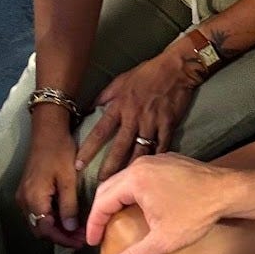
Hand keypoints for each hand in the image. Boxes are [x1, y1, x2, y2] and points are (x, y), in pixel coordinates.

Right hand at [17, 123, 84, 248]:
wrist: (47, 133)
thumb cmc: (59, 152)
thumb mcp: (68, 179)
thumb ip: (69, 206)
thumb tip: (71, 229)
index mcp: (34, 198)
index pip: (46, 229)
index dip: (63, 239)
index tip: (80, 243)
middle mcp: (24, 200)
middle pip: (40, 229)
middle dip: (60, 237)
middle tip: (81, 239)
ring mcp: (23, 196)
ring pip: (38, 222)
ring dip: (56, 229)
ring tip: (77, 231)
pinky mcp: (27, 191)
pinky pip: (37, 213)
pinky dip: (51, 220)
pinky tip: (67, 219)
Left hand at [73, 48, 199, 181]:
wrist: (176, 68)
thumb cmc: (146, 73)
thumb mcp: (120, 81)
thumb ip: (104, 97)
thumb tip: (88, 109)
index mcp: (120, 106)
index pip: (100, 131)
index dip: (89, 149)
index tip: (78, 165)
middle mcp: (134, 116)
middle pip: (119, 146)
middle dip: (109, 167)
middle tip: (101, 185)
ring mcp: (152, 121)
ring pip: (140, 150)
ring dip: (132, 168)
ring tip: (125, 185)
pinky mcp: (169, 124)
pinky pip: (162, 145)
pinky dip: (157, 159)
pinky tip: (152, 173)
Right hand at [86, 152, 232, 253]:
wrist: (230, 191)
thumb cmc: (197, 214)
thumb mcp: (164, 241)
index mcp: (135, 180)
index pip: (102, 201)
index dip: (94, 224)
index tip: (93, 241)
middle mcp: (142, 165)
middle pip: (109, 187)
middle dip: (101, 210)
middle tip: (99, 231)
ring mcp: (157, 159)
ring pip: (125, 179)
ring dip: (117, 199)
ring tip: (114, 219)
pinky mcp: (170, 160)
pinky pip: (142, 174)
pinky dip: (133, 190)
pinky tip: (138, 205)